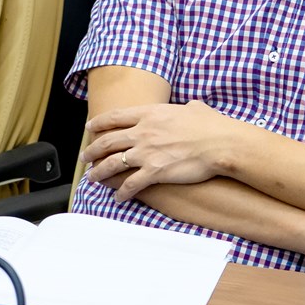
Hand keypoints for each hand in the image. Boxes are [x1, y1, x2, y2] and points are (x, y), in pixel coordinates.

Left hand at [81, 100, 247, 202]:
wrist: (220, 143)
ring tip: (92, 177)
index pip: (115, 117)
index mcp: (150, 114)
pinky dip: (121, 192)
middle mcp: (143, 132)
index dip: (98, 122)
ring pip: (112, 163)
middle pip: (107, 141)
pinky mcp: (154, 172)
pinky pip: (130, 184)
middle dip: (92, 150)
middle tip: (84, 157)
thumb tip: (190, 106)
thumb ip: (185, 108)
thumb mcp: (195, 108)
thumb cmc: (212, 125)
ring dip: (99, 172)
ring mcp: (147, 152)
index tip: (89, 127)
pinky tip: (118, 198)